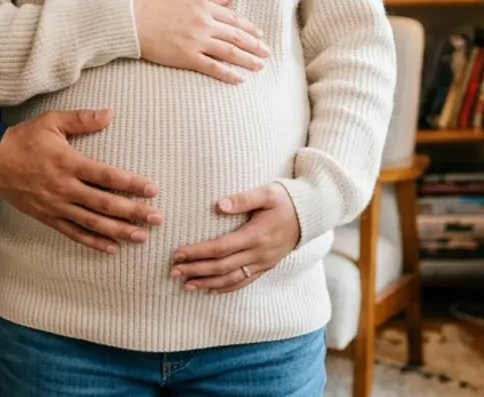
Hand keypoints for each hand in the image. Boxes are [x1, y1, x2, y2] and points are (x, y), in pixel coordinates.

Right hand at [0, 108, 162, 254]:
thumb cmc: (24, 138)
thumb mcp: (52, 121)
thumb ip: (82, 119)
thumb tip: (110, 113)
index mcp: (68, 162)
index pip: (106, 175)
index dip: (131, 183)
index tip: (152, 189)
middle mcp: (64, 187)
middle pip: (104, 203)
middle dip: (133, 212)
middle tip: (157, 218)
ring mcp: (56, 205)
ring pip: (92, 222)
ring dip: (118, 230)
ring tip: (141, 237)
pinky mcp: (47, 217)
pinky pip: (73, 233)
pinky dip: (93, 242)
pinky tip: (112, 248)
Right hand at [133, 0, 269, 83]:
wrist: (131, 18)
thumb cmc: (152, 1)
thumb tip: (227, 0)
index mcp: (203, 6)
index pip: (233, 18)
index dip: (249, 28)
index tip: (259, 35)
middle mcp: (204, 24)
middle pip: (236, 36)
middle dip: (254, 45)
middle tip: (267, 53)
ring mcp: (196, 41)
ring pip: (229, 52)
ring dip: (247, 60)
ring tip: (259, 66)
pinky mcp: (186, 57)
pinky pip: (212, 67)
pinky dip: (227, 73)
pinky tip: (239, 79)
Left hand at [170, 183, 300, 293]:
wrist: (310, 215)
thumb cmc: (285, 200)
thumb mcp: (267, 193)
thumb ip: (243, 198)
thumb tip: (219, 204)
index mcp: (255, 236)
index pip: (220, 248)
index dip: (198, 252)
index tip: (178, 253)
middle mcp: (258, 254)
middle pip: (222, 267)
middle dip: (196, 270)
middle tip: (173, 271)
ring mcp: (263, 263)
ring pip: (231, 279)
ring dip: (207, 283)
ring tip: (185, 285)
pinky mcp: (266, 267)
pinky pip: (244, 282)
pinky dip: (226, 288)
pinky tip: (210, 290)